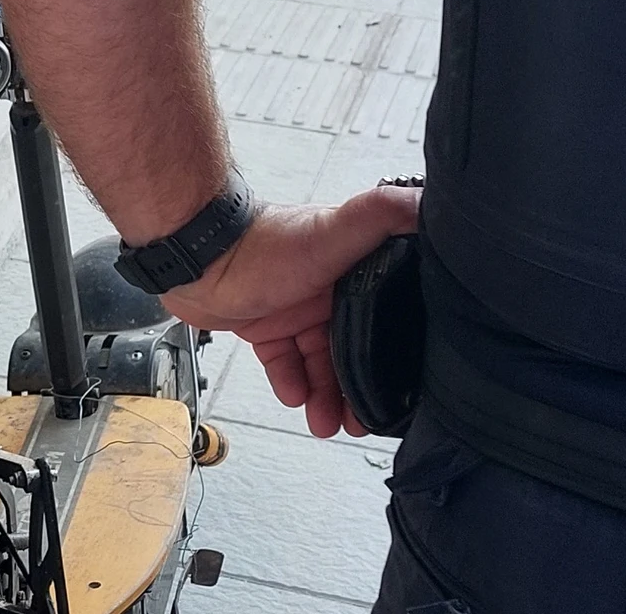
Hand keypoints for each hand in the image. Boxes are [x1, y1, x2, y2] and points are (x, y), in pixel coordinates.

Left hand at [161, 185, 420, 438]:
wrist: (197, 257)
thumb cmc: (264, 243)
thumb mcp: (333, 231)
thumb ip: (381, 214)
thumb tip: (429, 201)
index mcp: (353, 264)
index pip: (387, 314)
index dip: (397, 351)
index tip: (403, 387)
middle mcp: (329, 287)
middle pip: (356, 344)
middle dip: (361, 385)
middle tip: (365, 420)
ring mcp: (296, 307)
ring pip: (322, 360)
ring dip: (328, 393)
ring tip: (330, 423)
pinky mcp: (266, 324)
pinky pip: (287, 361)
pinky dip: (293, 381)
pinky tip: (298, 398)